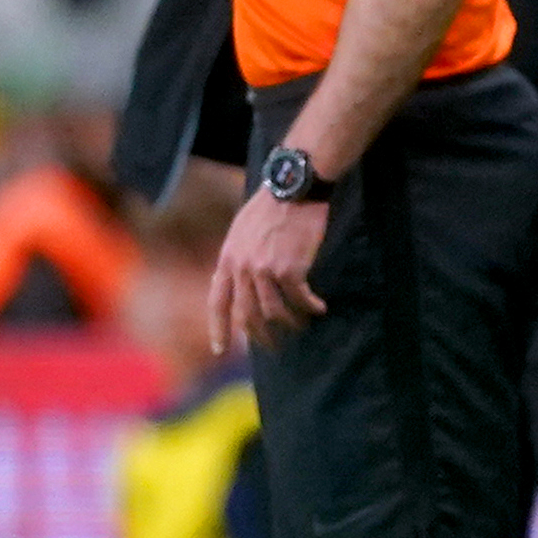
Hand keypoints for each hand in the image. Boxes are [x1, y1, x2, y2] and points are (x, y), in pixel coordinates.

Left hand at [207, 185, 326, 353]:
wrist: (294, 187)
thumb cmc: (271, 205)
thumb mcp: (241, 230)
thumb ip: (236, 258)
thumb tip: (233, 281)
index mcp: (227, 259)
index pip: (217, 302)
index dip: (218, 329)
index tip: (219, 349)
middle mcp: (242, 268)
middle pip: (246, 315)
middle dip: (260, 336)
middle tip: (273, 346)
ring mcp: (265, 270)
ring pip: (274, 312)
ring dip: (290, 323)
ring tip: (302, 325)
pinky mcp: (290, 269)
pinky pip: (299, 299)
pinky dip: (310, 307)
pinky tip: (319, 308)